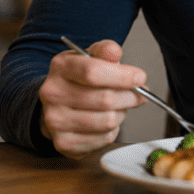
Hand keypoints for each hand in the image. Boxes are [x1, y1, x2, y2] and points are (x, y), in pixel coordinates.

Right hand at [37, 39, 146, 158]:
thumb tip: (114, 52)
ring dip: (122, 113)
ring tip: (118, 107)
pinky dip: (113, 129)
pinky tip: (105, 120)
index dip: (122, 76)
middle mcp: (53, 94)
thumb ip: (105, 51)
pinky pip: (104, 138)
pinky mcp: (64, 143)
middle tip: (138, 94)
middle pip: (105, 99)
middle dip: (130, 96)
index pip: (92, 72)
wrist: (58, 105)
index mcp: (60, 67)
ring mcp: (55, 121)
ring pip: (108, 120)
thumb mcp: (90, 57)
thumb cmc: (80, 79)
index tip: (140, 77)